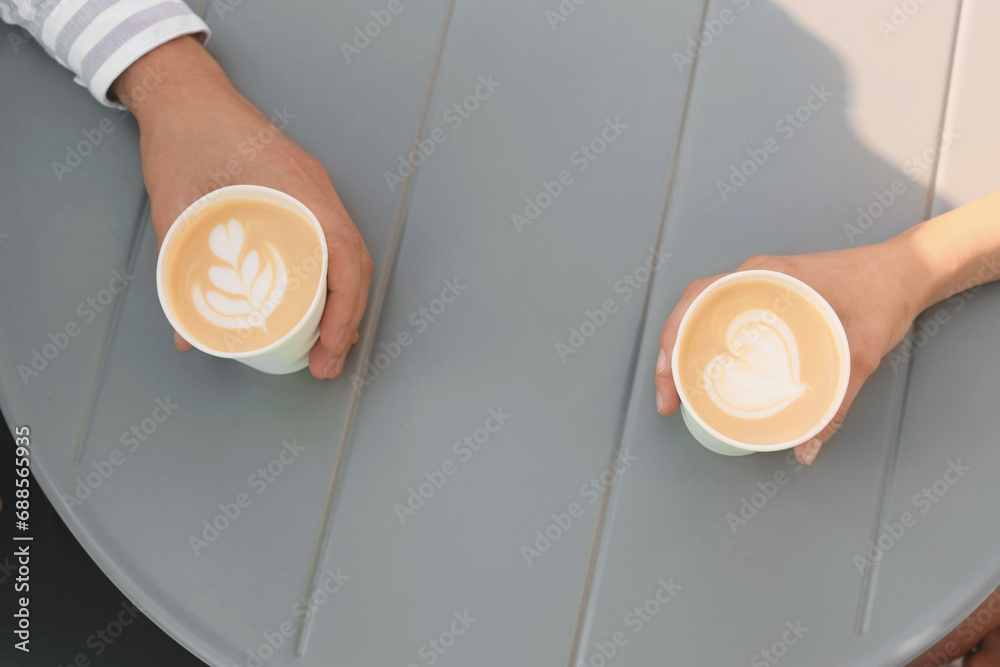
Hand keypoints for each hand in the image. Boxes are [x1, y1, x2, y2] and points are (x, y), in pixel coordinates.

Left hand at [112, 36, 372, 378]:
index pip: (344, 255)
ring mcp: (314, 191)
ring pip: (350, 255)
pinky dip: (336, 280)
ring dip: (346, 304)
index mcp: (294, 189)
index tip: (331, 345)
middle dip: (349, 320)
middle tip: (327, 363)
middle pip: (356, 263)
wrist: (183, 94)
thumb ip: (180, 274)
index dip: (345, 308)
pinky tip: (324, 308)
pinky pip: (334, 242)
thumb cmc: (182, 139)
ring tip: (329, 346)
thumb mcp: (173, 212)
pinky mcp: (305, 194)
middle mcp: (314, 190)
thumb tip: (187, 333)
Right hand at [653, 241, 925, 464]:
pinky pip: (725, 317)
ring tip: (680, 387)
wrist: (908, 272)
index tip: (669, 381)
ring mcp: (760, 284)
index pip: (697, 301)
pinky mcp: (770, 296)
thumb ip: (835, 406)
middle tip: (668, 396)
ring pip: (703, 313)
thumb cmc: (882, 296)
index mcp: (765, 277)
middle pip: (690, 310)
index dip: (672, 341)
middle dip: (669, 353)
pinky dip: (707, 342)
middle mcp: (754, 277)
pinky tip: (711, 371)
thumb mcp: (860, 353)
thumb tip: (806, 450)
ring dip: (684, 347)